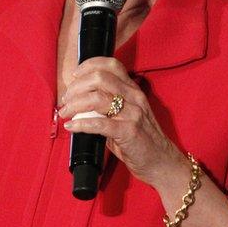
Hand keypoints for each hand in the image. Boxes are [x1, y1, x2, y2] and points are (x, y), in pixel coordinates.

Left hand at [59, 57, 185, 186]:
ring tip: (65, 112)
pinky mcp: (130, 131)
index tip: (74, 75)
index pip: (111, 64)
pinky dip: (81, 123)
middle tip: (66, 99)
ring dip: (75, 104)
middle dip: (77, 87)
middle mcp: (134, 97)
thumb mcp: (125, 115)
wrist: (162, 162)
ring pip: (97, 98)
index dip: (89, 65)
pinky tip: (72, 126)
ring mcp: (133, 113)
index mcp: (132, 89)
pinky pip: (100, 123)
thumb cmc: (140, 139)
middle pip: (100, 78)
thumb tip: (76, 102)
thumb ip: (105, 106)